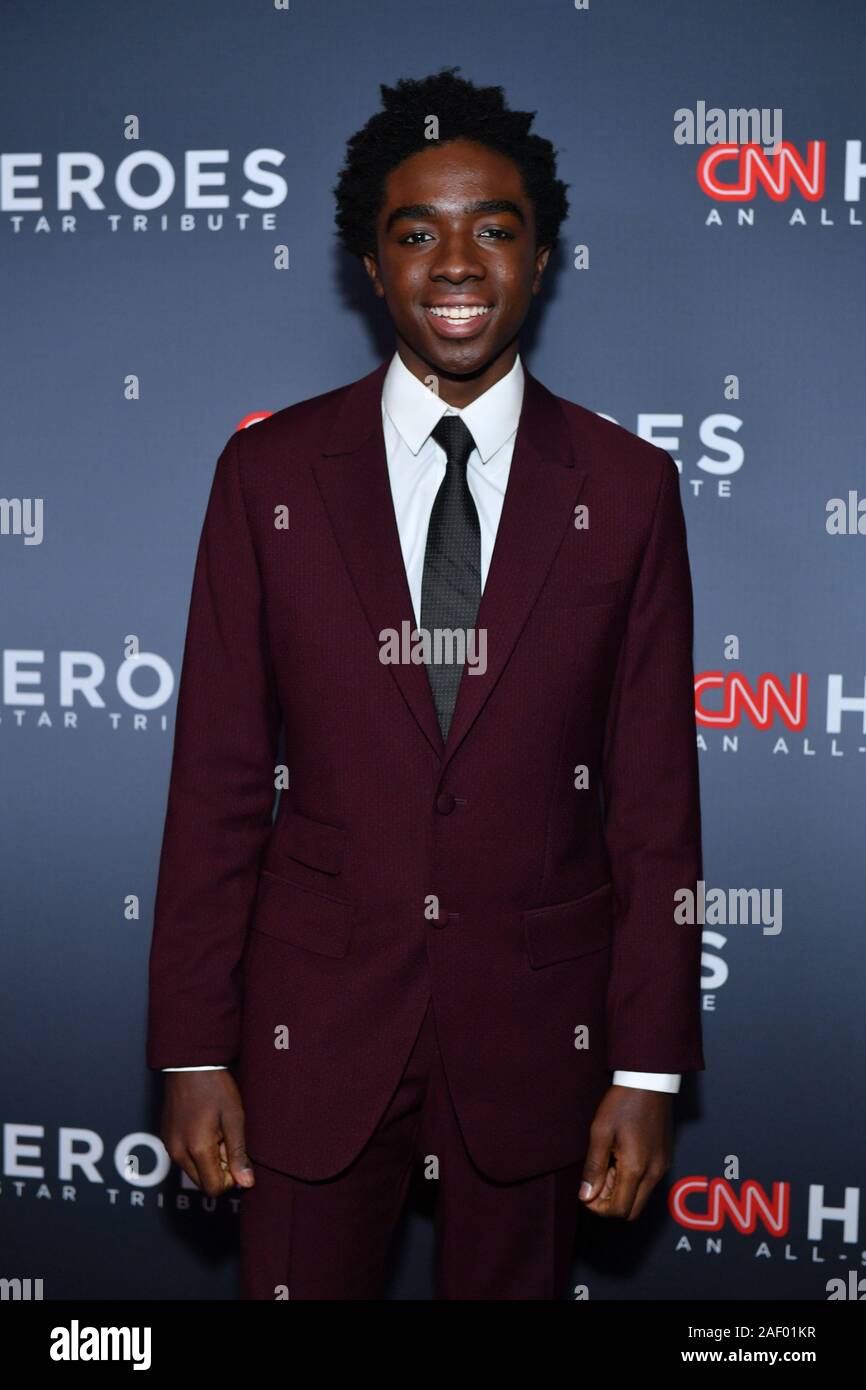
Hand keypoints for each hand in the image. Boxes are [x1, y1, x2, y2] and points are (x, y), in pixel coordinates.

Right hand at [161, 1070, 254, 1197]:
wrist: (190, 1065)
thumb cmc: (215, 1087)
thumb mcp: (234, 1118)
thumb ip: (239, 1153)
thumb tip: (246, 1183)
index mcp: (196, 1148)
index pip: (214, 1188)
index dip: (230, 1179)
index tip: (237, 1155)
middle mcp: (178, 1152)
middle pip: (202, 1184)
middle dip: (219, 1170)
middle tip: (227, 1141)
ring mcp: (169, 1146)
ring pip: (193, 1172)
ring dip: (208, 1162)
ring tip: (217, 1133)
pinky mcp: (166, 1138)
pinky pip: (184, 1159)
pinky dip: (197, 1153)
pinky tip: (206, 1129)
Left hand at [578, 1085, 671, 1219]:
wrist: (649, 1081)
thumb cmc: (622, 1103)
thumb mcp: (600, 1132)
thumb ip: (593, 1167)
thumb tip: (585, 1196)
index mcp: (637, 1168)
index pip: (619, 1210)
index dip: (598, 1208)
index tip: (586, 1192)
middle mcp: (654, 1173)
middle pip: (632, 1211)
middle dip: (611, 1203)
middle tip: (597, 1179)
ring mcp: (663, 1166)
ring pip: (641, 1198)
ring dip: (622, 1191)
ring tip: (607, 1163)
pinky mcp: (665, 1158)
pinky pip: (649, 1183)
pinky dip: (633, 1181)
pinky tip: (621, 1158)